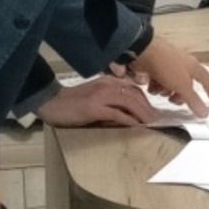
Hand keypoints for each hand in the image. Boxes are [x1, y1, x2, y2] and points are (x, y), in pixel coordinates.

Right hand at [36, 76, 155, 127]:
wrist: (52, 103)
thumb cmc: (74, 103)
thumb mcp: (96, 98)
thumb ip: (112, 102)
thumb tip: (130, 114)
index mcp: (108, 81)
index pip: (133, 88)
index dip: (145, 100)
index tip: (153, 112)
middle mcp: (106, 85)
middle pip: (134, 94)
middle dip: (147, 108)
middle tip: (155, 120)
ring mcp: (100, 95)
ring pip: (129, 102)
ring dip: (142, 114)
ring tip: (149, 124)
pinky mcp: (94, 107)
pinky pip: (116, 113)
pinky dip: (129, 120)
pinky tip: (135, 127)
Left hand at [130, 34, 208, 116]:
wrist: (144, 51)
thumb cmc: (167, 66)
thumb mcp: (182, 86)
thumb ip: (193, 101)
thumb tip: (206, 114)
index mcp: (193, 67)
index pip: (207, 80)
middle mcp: (183, 65)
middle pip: (186, 86)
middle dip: (179, 95)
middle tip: (173, 100)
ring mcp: (169, 66)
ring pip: (171, 86)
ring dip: (165, 91)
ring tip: (159, 89)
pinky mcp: (156, 67)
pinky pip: (159, 81)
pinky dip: (156, 86)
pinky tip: (150, 85)